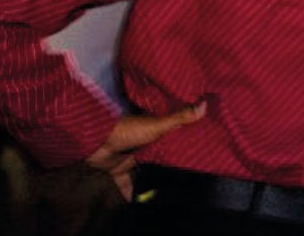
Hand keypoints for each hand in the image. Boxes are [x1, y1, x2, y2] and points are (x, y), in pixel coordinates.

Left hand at [85, 99, 206, 198]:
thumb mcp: (157, 125)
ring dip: (149, 174)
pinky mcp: (118, 168)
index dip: (183, 137)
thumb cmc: (128, 130)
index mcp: (154, 130)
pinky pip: (124, 182)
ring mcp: (130, 156)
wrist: (97, 142)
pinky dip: (128, 191)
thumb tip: (206, 103)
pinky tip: (133, 200)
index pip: (171, 133)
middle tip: (184, 166)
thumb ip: (179, 118)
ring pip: (142, 167)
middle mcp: (143, 143)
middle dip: (167, 157)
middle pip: (158, 152)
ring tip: (163, 184)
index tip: (198, 141)